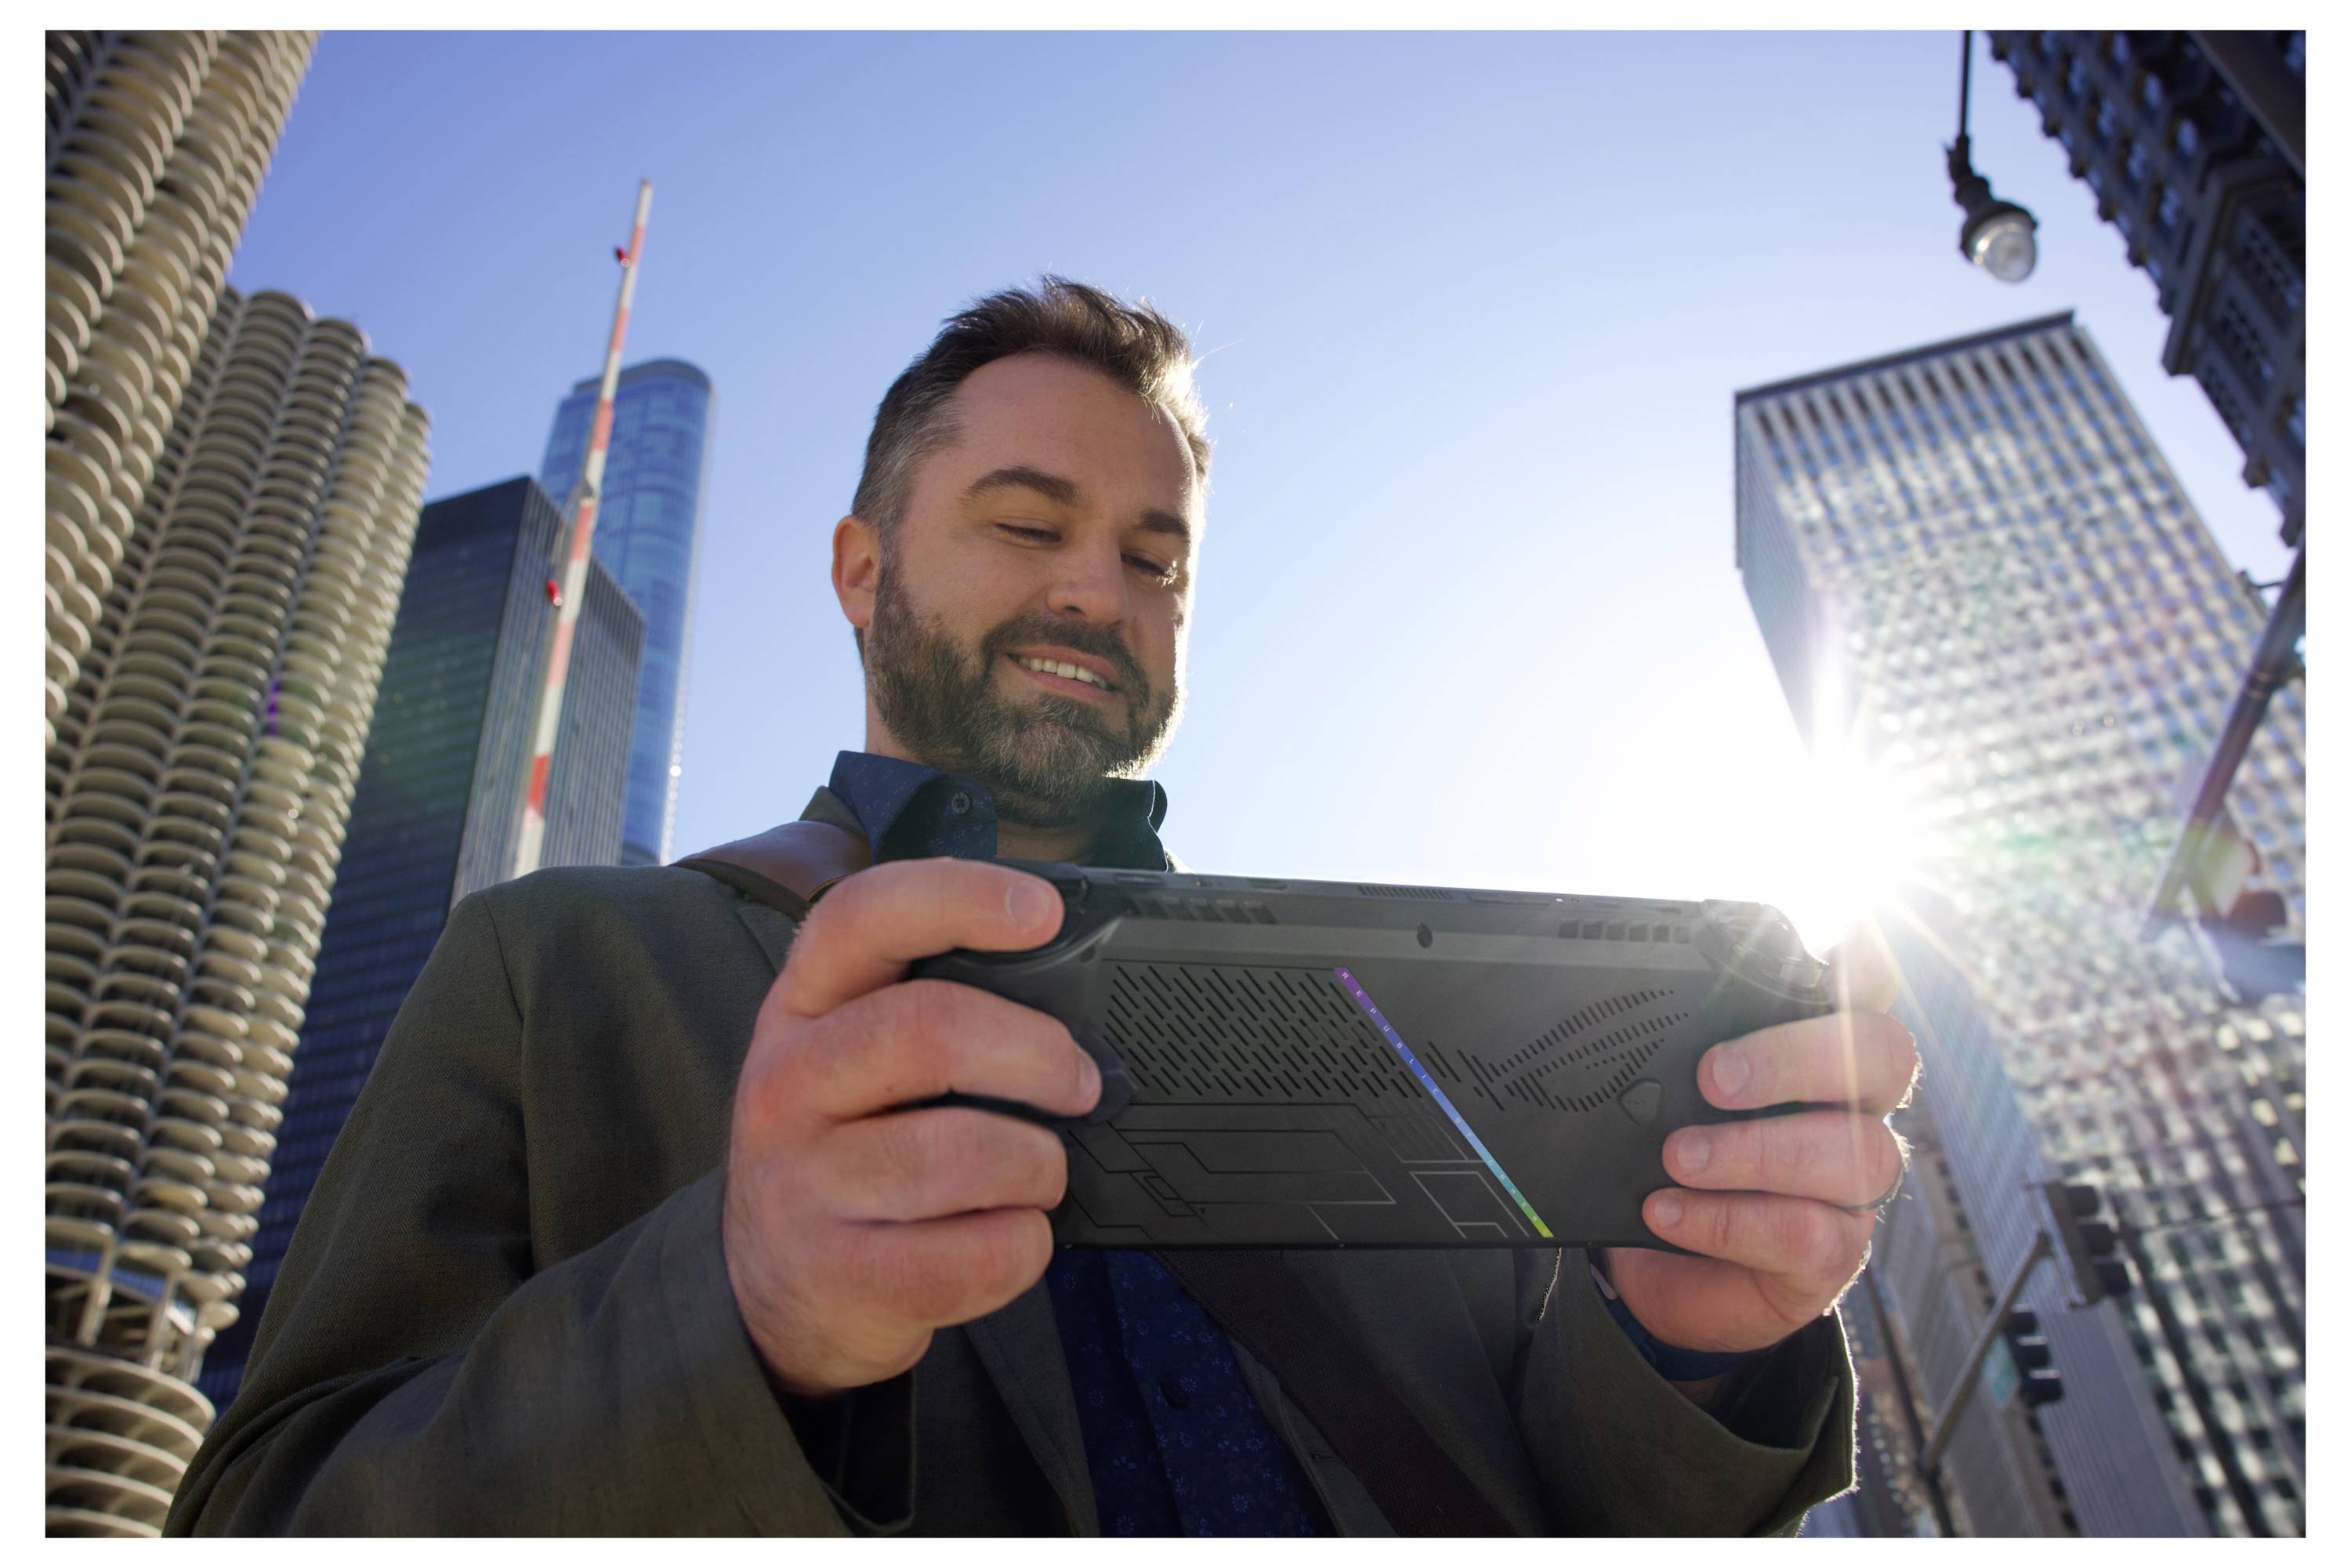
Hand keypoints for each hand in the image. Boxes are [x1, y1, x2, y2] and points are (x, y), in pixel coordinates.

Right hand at [721, 857, 1099, 1397]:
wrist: (771, 1296)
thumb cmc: (844, 1156)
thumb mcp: (849, 1062)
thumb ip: (926, 1006)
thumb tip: (1065, 977)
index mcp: (802, 1009)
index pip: (862, 916)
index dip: (959, 896)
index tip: (1041, 912)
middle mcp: (786, 1084)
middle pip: (930, 1028)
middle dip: (1038, 1054)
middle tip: (1079, 1084)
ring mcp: (803, 1184)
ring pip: (966, 1152)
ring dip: (1039, 1165)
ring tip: (1040, 1174)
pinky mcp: (839, 1275)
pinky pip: (976, 1253)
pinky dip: (1023, 1245)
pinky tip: (1009, 1237)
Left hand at [1602, 922, 1916, 1356]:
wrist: (1658, 1271)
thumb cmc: (1671, 1163)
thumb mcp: (1664, 1099)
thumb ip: (1671, 1054)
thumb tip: (1616, 1013)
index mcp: (1820, 1055)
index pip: (1867, 992)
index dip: (1867, 961)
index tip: (1843, 934)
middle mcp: (1853, 1111)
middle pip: (1882, 1057)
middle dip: (1796, 1057)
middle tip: (1712, 1076)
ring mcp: (1853, 1188)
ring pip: (1853, 1152)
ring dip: (1753, 1151)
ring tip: (1675, 1157)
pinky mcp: (1831, 1256)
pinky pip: (1806, 1234)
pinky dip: (1726, 1220)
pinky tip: (1669, 1212)